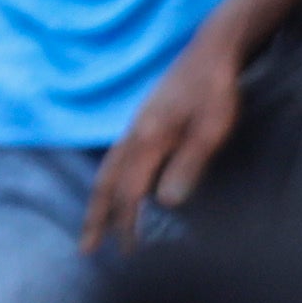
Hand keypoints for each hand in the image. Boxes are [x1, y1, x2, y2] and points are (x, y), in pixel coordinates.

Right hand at [88, 31, 247, 252]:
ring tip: (92, 225)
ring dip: (97, 200)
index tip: (129, 251)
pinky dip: (107, 180)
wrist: (210, 51)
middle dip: (96, 218)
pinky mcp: (143, 120)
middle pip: (106, 183)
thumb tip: (165, 202)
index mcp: (148, 140)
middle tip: (85, 249)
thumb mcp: (211, 129)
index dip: (128, 223)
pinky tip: (113, 186)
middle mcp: (134, 135)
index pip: (130, 192)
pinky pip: (115, 157)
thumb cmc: (215, 91)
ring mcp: (135, 126)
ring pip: (107, 169)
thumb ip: (189, 164)